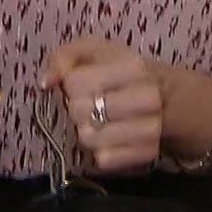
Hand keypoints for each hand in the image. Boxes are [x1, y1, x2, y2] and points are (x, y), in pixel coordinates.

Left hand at [42, 36, 164, 174]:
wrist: (165, 99)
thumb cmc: (120, 72)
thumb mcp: (94, 51)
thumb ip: (64, 57)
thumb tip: (45, 83)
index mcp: (132, 67)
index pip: (75, 82)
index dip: (70, 85)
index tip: (80, 84)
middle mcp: (146, 98)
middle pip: (79, 112)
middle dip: (76, 109)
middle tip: (88, 105)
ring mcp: (150, 129)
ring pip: (88, 139)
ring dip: (85, 131)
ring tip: (97, 122)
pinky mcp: (147, 154)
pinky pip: (103, 160)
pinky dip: (99, 151)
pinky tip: (108, 139)